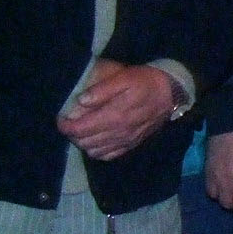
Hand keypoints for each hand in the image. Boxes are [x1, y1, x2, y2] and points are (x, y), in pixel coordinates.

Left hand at [58, 60, 178, 160]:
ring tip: (81, 131)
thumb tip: (81, 101)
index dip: (65, 126)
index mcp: (115, 116)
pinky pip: (108, 155)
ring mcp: (126, 140)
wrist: (171, 93)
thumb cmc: (145, 82)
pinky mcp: (132, 144)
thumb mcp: (124, 77)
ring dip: (83, 143)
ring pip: (94, 151)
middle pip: (84, 142)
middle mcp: (119, 133)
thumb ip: (102, 89)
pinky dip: (97, 151)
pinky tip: (96, 141)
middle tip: (69, 123)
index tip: (60, 118)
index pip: (80, 129)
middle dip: (72, 134)